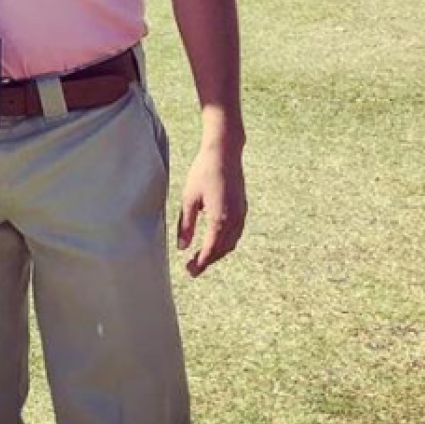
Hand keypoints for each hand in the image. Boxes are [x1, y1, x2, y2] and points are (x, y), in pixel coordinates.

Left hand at [176, 140, 246, 276]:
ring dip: (217, 253)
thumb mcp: (189, 198)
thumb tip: (182, 247)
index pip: (210, 250)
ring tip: (201, 257)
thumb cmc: (204, 172)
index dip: (200, 263)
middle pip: (222, 250)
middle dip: (208, 261)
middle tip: (192, 268)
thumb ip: (186, 224)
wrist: (225, 152)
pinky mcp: (243, 208)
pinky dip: (225, 242)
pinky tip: (214, 240)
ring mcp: (241, 214)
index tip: (190, 271)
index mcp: (220, 219)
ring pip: (231, 243)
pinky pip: (236, 233)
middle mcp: (235, 220)